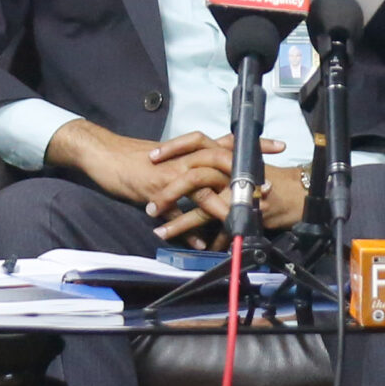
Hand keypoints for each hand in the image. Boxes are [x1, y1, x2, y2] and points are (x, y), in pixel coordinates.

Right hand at [44, 122, 285, 243]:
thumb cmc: (136, 157)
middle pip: (221, 162)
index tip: (280, 146)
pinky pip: (175, 212)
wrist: (105, 154)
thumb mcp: (168, 158)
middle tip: (267, 188)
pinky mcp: (155, 190)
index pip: (227, 143)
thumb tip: (211, 182)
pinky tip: (201, 243)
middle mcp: (185, 159)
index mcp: (190, 150)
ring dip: (221, 204)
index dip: (253, 143)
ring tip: (239, 219)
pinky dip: (188, 229)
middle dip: (245, 176)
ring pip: (202, 188)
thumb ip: (192, 168)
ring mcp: (170, 174)